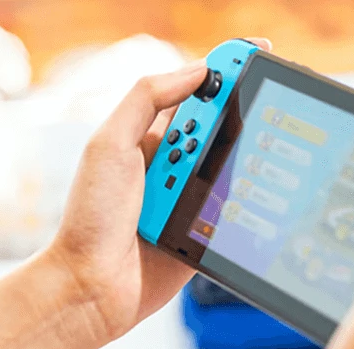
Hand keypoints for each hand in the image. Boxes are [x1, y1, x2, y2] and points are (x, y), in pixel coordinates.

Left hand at [40, 38, 272, 340]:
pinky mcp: (205, 230)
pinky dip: (245, 201)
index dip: (226, 70)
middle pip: (223, 124)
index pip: (195, 91)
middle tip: (262, 107)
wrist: (92, 287)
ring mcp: (190, 196)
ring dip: (240, 161)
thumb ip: (147, 99)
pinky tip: (252, 196)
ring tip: (219, 174)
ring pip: (234, 165)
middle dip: (242, 114)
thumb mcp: (110, 144)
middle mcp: (173, 162)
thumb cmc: (91, 217)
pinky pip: (236, 208)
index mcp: (149, 134)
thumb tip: (199, 69)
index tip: (258, 55)